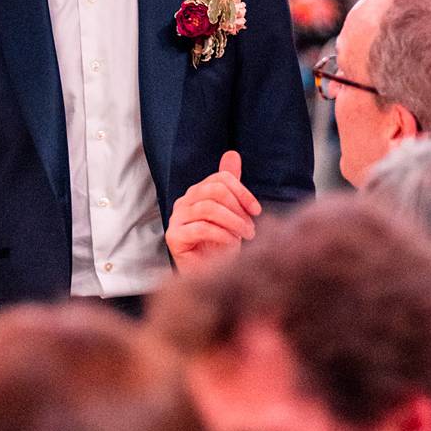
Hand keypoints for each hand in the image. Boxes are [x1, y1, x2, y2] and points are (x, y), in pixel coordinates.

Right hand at [165, 150, 260, 275]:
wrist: (211, 276)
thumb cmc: (221, 245)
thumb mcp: (231, 213)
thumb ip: (231, 186)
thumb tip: (232, 154)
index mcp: (197, 193)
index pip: (220, 179)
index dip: (242, 192)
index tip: (257, 210)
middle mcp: (184, 202)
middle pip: (214, 190)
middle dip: (238, 208)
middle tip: (251, 227)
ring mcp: (176, 219)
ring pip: (208, 208)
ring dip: (233, 222)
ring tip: (245, 235)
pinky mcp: (174, 237)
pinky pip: (201, 228)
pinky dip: (222, 235)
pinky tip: (231, 244)